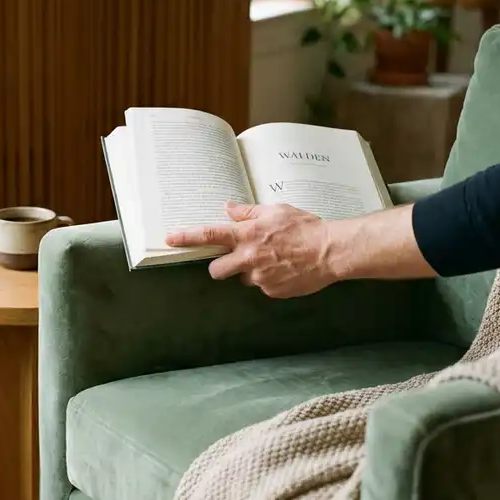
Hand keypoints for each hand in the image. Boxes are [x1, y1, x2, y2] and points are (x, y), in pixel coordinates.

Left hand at [165, 202, 337, 297]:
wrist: (330, 251)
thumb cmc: (305, 227)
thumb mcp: (275, 210)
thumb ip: (248, 213)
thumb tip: (228, 209)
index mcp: (247, 234)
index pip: (209, 235)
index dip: (186, 237)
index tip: (169, 239)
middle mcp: (249, 257)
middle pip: (217, 269)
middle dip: (220, 267)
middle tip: (234, 260)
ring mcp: (260, 277)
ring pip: (243, 278)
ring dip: (251, 272)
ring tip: (273, 261)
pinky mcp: (272, 291)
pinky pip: (263, 286)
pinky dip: (270, 279)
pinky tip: (286, 269)